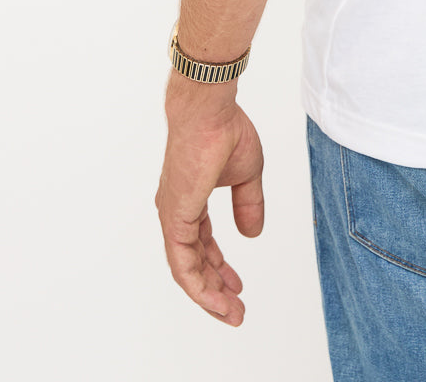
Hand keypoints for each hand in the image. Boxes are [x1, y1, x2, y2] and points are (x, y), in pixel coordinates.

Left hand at [155, 90, 264, 325]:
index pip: (201, 245)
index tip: (237, 285)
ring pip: (187, 270)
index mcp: (190, 201)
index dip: (219, 267)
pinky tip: (217, 300)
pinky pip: (184, 265)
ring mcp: (173, 218)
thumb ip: (248, 205)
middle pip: (194, 263)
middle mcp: (177, 213)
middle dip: (216, 288)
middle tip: (235, 310)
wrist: (210, 112)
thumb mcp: (247, 175)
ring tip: (232, 314)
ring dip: (209, 295)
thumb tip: (252, 235)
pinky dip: (200, 286)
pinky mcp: (175, 220)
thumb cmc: (225, 131)